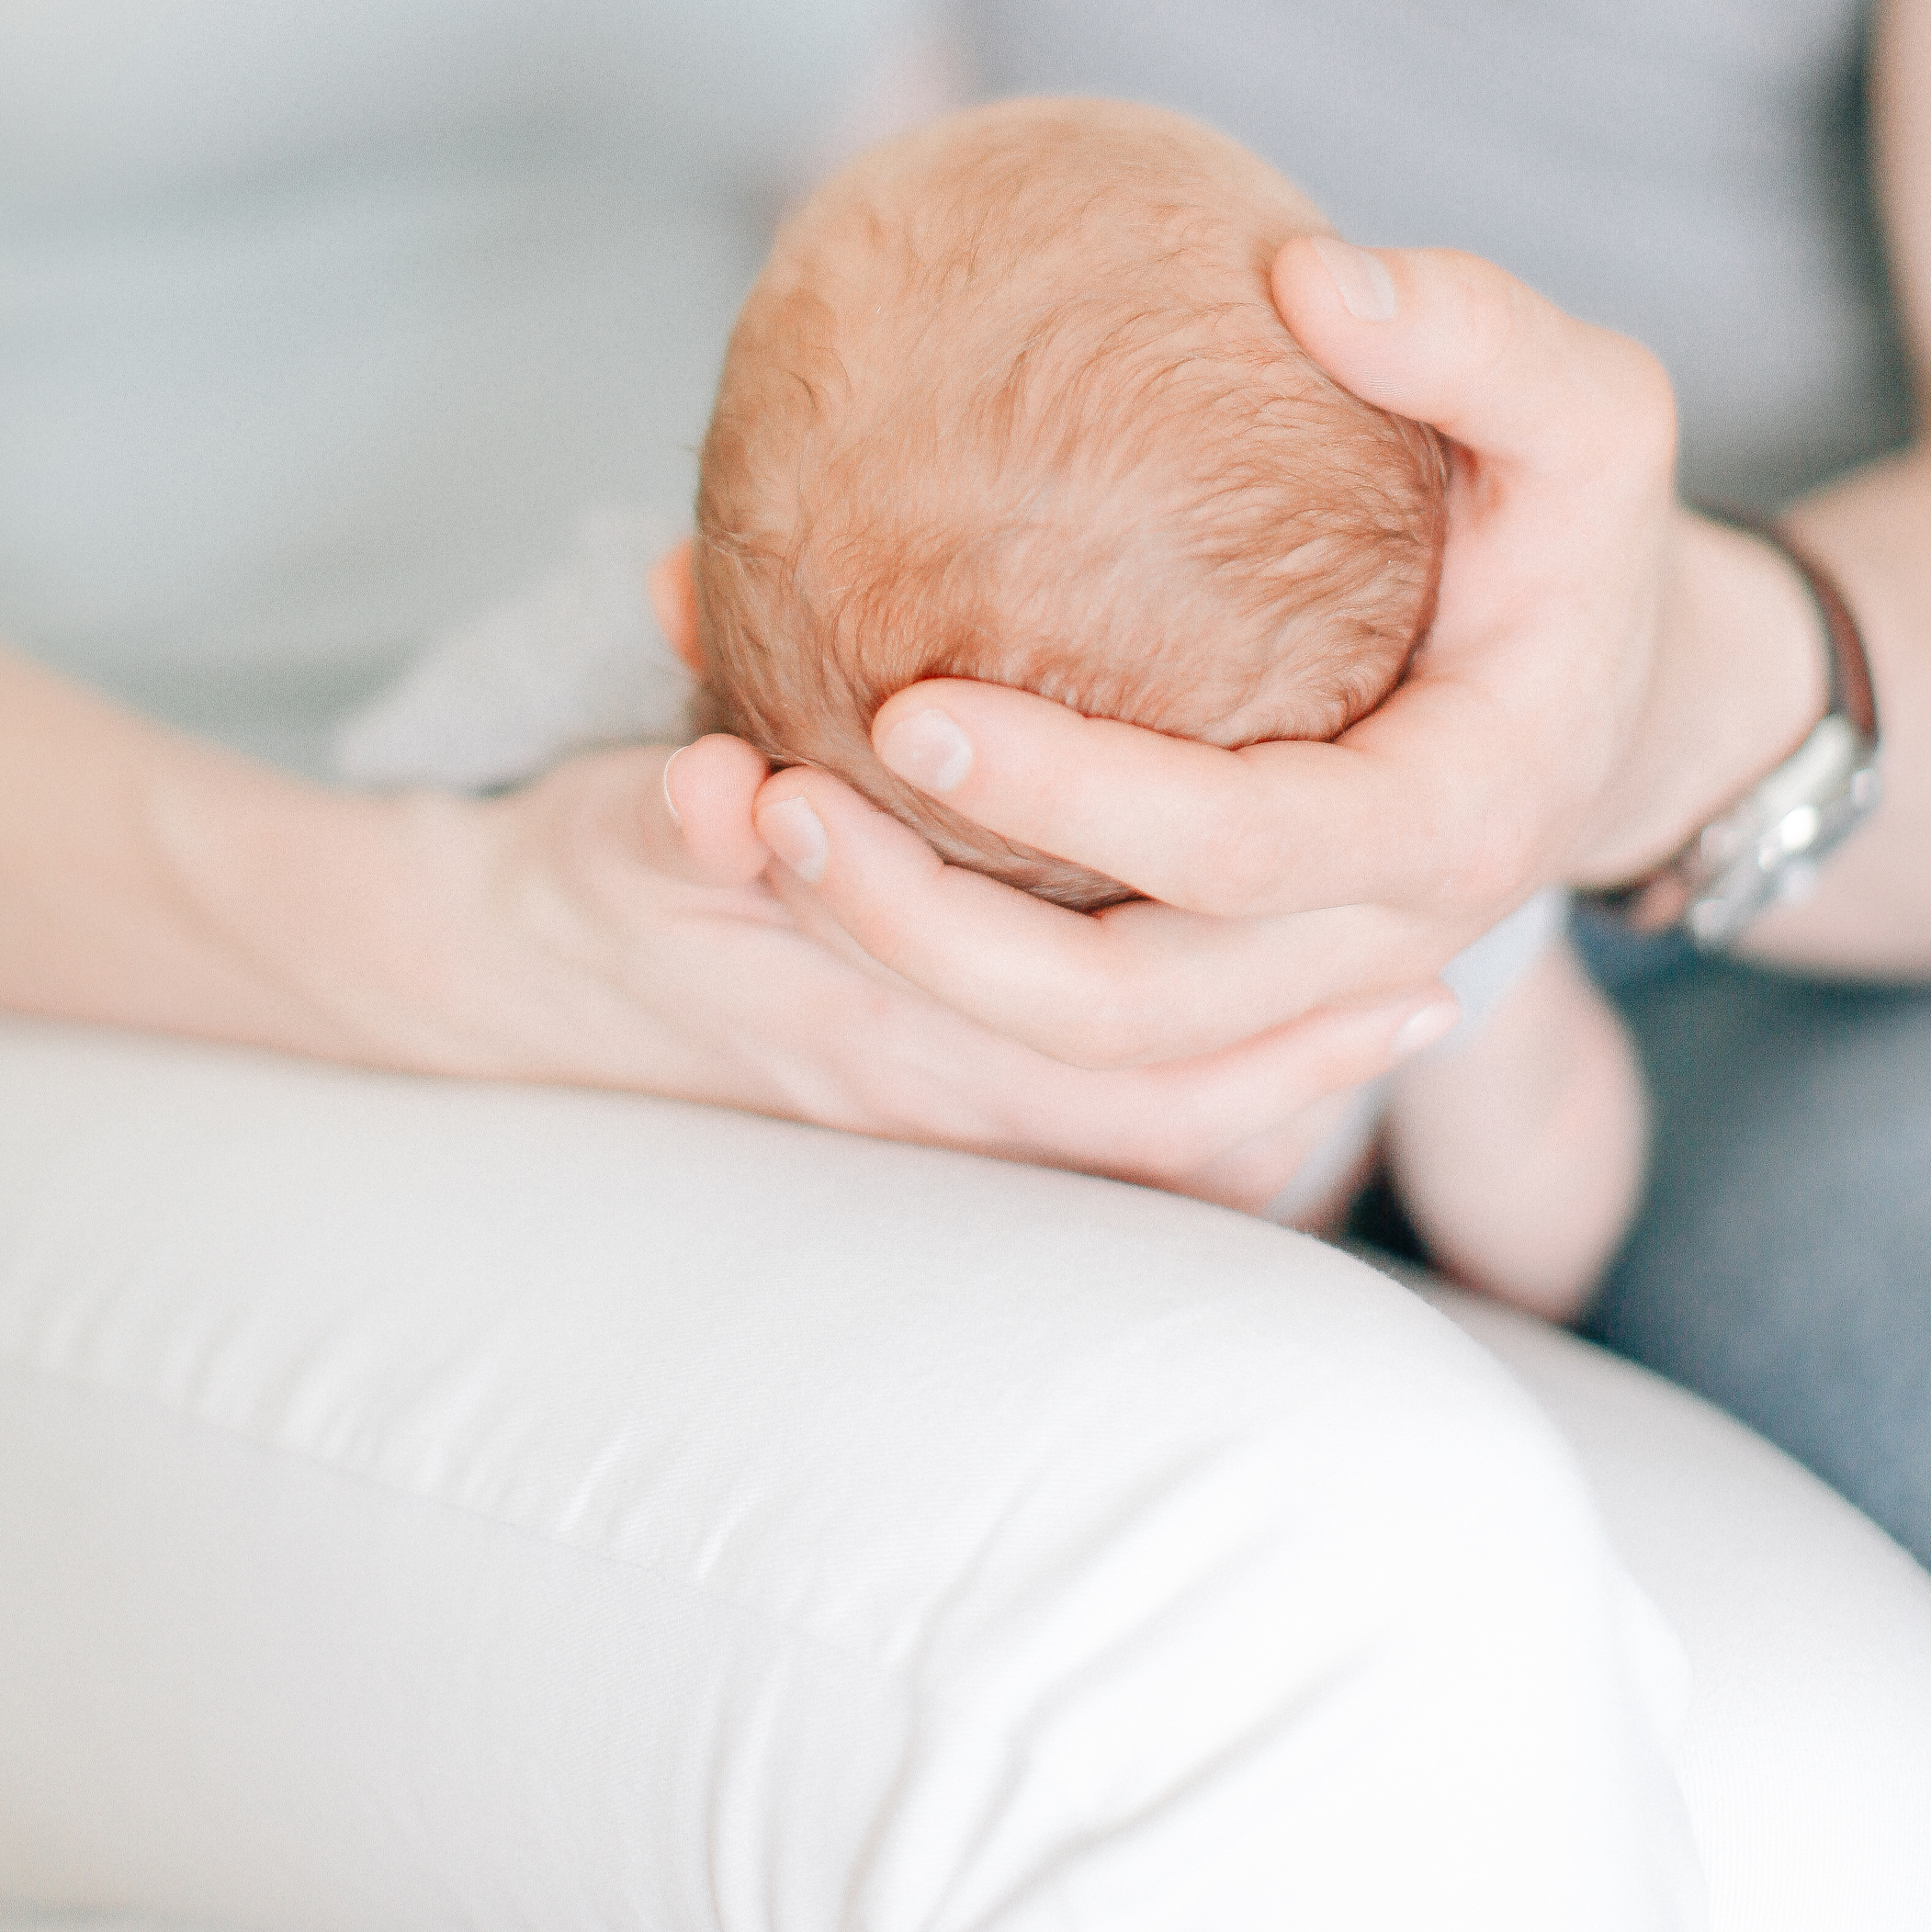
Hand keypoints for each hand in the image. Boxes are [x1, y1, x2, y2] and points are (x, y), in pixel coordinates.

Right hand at [382, 732, 1450, 1211]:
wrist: (494, 979)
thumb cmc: (574, 883)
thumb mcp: (611, 831)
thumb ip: (679, 813)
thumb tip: (738, 787)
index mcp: (864, 1030)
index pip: (1085, 1052)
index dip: (1238, 1017)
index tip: (1357, 933)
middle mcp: (916, 1100)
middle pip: (1151, 1125)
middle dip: (1297, 1064)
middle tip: (1436, 988)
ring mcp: (917, 1117)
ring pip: (1133, 1144)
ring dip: (1264, 1089)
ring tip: (1402, 1016)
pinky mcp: (911, 1105)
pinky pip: (1083, 1137)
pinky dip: (1188, 1108)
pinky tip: (1273, 1046)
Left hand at [744, 242, 1820, 1033]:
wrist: (1613, 699)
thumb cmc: (1582, 536)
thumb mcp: (1592, 415)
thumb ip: (1479, 337)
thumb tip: (1307, 273)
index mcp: (1444, 824)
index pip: (1237, 852)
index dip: (1074, 800)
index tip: (911, 704)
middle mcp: (1364, 947)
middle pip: (1122, 1014)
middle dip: (931, 940)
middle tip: (770, 804)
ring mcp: (1285, 989)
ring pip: (1071, 1051)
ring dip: (896, 961)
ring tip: (745, 819)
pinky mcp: (1217, 979)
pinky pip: (1053, 1009)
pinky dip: (912, 938)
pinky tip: (771, 798)